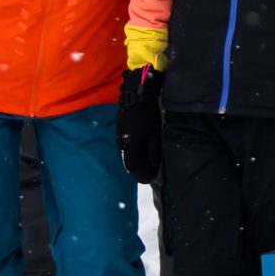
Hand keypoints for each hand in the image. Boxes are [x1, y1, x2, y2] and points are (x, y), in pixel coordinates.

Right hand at [116, 68, 163, 185]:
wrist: (136, 96)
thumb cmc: (146, 116)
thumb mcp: (154, 135)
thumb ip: (153, 152)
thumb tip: (153, 165)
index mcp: (128, 147)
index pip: (133, 168)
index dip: (142, 176)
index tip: (152, 179)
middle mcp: (121, 144)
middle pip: (129, 163)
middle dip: (140, 170)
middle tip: (151, 174)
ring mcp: (120, 137)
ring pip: (128, 155)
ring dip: (138, 162)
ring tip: (149, 164)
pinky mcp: (122, 130)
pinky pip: (128, 147)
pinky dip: (136, 153)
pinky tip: (144, 151)